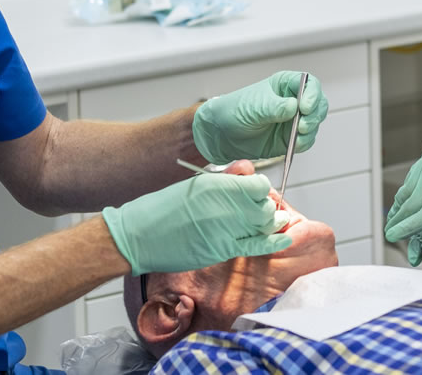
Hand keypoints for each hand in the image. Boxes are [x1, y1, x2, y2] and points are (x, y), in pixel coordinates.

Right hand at [102, 173, 290, 275]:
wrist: (137, 237)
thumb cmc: (161, 209)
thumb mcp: (194, 185)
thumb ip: (225, 179)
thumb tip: (248, 171)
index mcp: (215, 184)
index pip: (258, 184)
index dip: (259, 188)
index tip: (255, 191)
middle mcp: (224, 205)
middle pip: (264, 205)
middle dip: (265, 206)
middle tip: (258, 208)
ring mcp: (225, 229)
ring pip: (265, 224)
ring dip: (269, 222)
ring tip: (267, 221)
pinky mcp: (222, 250)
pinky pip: (258, 245)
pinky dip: (274, 241)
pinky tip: (284, 239)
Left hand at [192, 72, 329, 162]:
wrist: (222, 134)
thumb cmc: (234, 111)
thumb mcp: (254, 107)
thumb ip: (275, 107)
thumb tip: (294, 107)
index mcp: (285, 85)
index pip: (309, 84)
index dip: (312, 95)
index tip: (305, 107)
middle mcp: (293, 101)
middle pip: (318, 104)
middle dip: (314, 115)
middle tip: (302, 126)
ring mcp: (293, 120)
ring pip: (315, 123)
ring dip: (310, 131)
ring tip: (297, 136)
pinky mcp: (290, 138)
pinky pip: (306, 140)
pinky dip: (304, 143)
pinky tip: (295, 145)